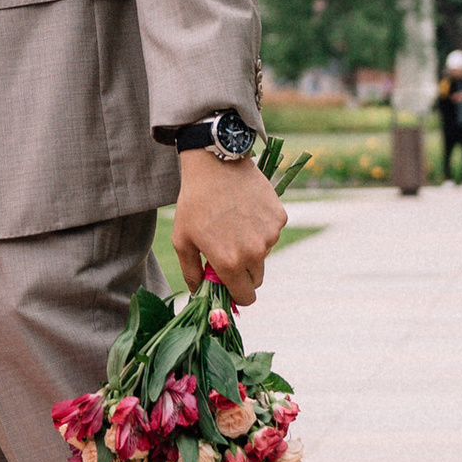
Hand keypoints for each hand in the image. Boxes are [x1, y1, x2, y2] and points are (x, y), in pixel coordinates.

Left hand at [170, 148, 285, 303]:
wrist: (215, 163)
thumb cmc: (194, 202)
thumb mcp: (182, 240)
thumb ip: (192, 272)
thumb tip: (199, 293)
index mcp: (230, 263)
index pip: (245, 297)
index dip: (237, 294)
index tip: (229, 284)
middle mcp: (255, 252)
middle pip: (256, 279)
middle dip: (244, 273)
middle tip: (228, 252)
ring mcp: (270, 234)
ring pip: (264, 255)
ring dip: (252, 248)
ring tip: (233, 224)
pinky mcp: (279, 217)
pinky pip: (271, 233)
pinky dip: (260, 228)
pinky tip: (244, 211)